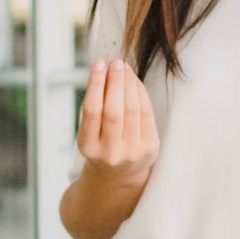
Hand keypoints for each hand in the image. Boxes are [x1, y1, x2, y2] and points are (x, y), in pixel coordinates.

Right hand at [76, 57, 158, 184]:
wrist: (119, 176)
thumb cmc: (101, 146)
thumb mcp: (90, 133)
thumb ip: (95, 107)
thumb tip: (105, 70)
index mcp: (89, 148)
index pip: (92, 111)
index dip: (95, 84)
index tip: (98, 64)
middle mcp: (111, 153)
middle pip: (114, 110)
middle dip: (115, 82)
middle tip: (115, 62)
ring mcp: (132, 153)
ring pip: (132, 111)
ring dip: (129, 84)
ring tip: (124, 68)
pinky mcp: (150, 149)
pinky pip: (147, 114)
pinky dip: (141, 94)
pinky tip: (135, 82)